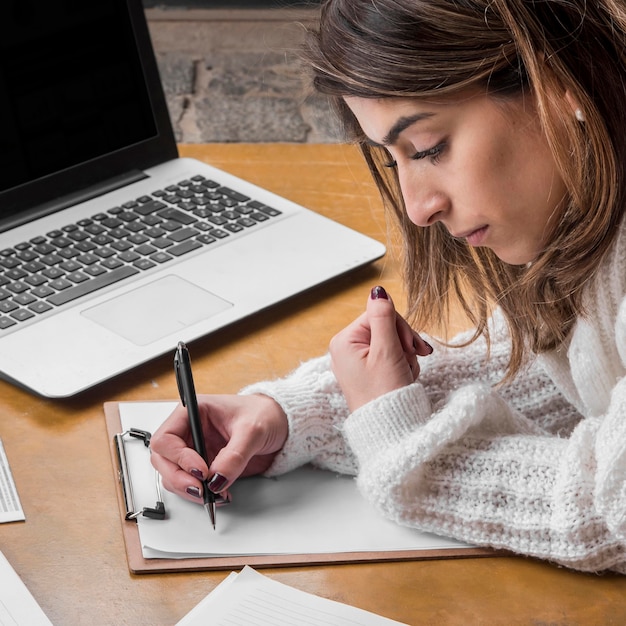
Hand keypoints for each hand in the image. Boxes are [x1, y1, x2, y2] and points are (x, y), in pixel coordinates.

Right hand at [150, 394, 287, 503]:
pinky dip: (201, 494)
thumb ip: (234, 455)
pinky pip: (192, 484)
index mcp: (193, 412)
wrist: (282, 424)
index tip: (201, 470)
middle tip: (200, 489)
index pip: (166, 438)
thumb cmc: (265, 414)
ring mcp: (196, 450)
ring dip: (189, 490)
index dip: (178, 457)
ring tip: (214, 494)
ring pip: (173, 476)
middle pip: (163, 460)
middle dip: (178, 478)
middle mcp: (190, 431)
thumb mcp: (253, 430)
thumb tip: (217, 479)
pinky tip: (220, 493)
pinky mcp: (206, 467)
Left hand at [329, 286, 431, 411]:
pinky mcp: (368, 374)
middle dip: (403, 343)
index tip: (410, 345)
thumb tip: (377, 291)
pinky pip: (390, 358)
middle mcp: (346, 349)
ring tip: (405, 374)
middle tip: (411, 359)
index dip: (399, 327)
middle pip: (385, 328)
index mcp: (344, 341)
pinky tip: (403, 378)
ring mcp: (357, 362)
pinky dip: (401, 366)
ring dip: (405, 356)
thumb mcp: (387, 350)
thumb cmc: (385, 393)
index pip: (378, 314)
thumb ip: (383, 317)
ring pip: (391, 343)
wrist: (390, 430)